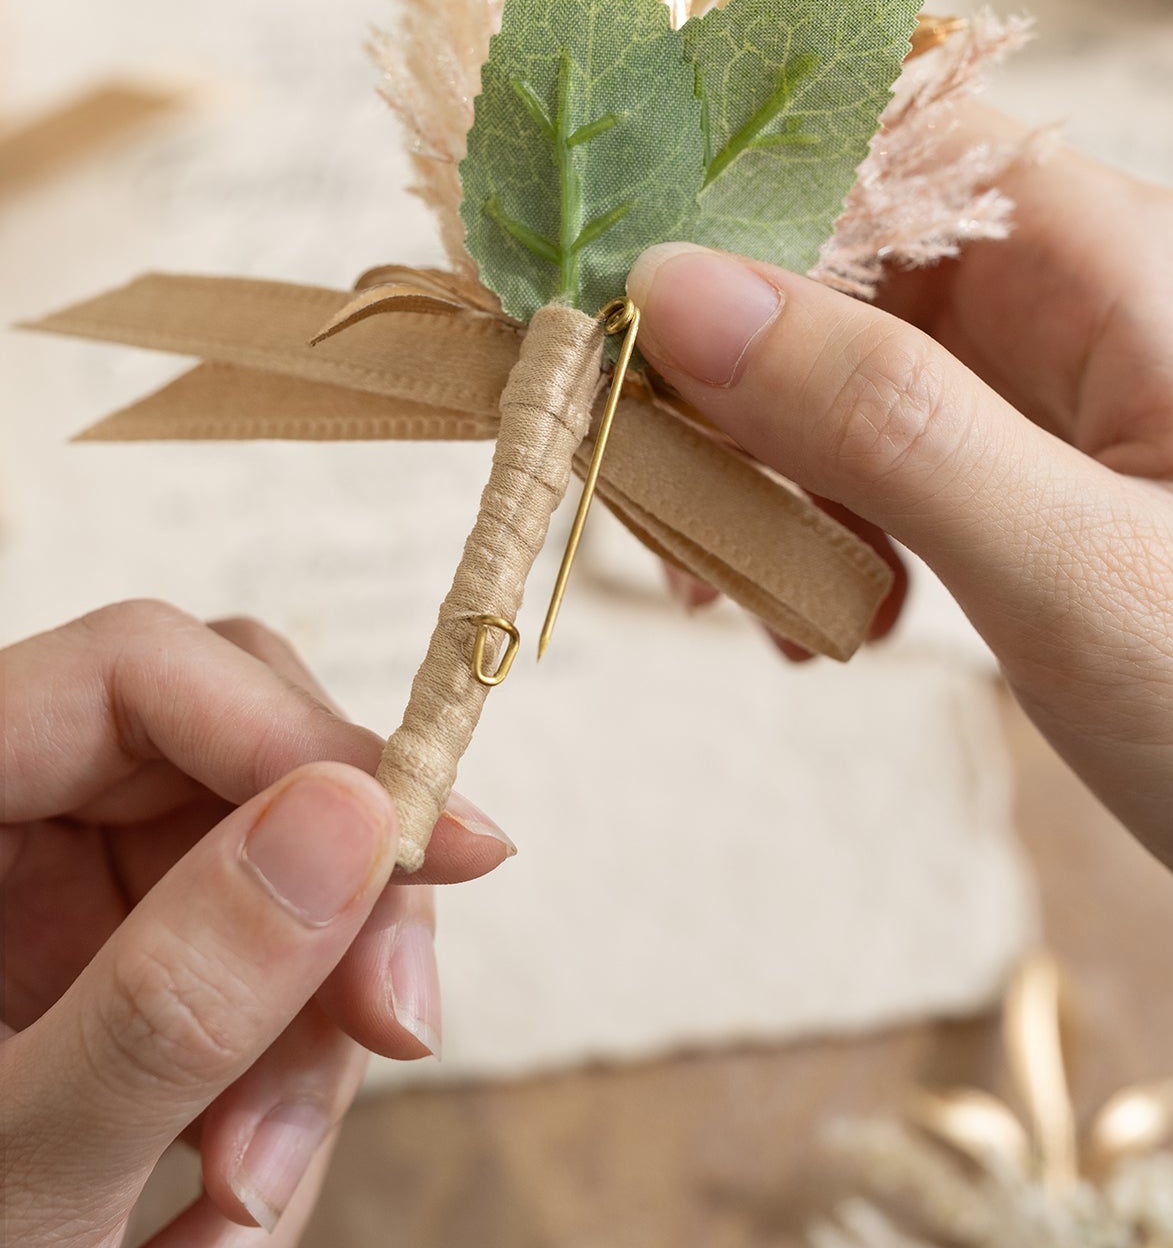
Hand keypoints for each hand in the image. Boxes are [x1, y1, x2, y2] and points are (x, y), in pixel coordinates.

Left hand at [1, 601, 514, 1243]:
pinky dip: (281, 1082)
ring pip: (277, 874)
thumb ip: (170, 996)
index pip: (136, 673)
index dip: (296, 733)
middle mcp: (7, 824)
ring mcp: (64, 899)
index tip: (435, 846)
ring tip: (245, 1203)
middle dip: (331, 903)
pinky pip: (263, 971)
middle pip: (233, 759)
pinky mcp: (122, 973)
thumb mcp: (19, 1170)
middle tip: (396, 1027)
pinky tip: (228, 1205)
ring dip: (306, 1039)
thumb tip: (353, 818)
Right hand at [629, 115, 1172, 892]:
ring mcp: (1052, 388)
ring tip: (743, 592)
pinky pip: (879, 450)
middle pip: (837, 261)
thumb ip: (879, 420)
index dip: (722, 200)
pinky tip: (820, 612)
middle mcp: (1074, 294)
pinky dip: (820, 518)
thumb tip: (669, 283)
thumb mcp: (1076, 566)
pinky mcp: (1030, 473)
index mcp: (1110, 255)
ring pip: (841, 365)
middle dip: (723, 369)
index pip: (875, 149)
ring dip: (762, 462)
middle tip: (657, 496)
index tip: (598, 294)